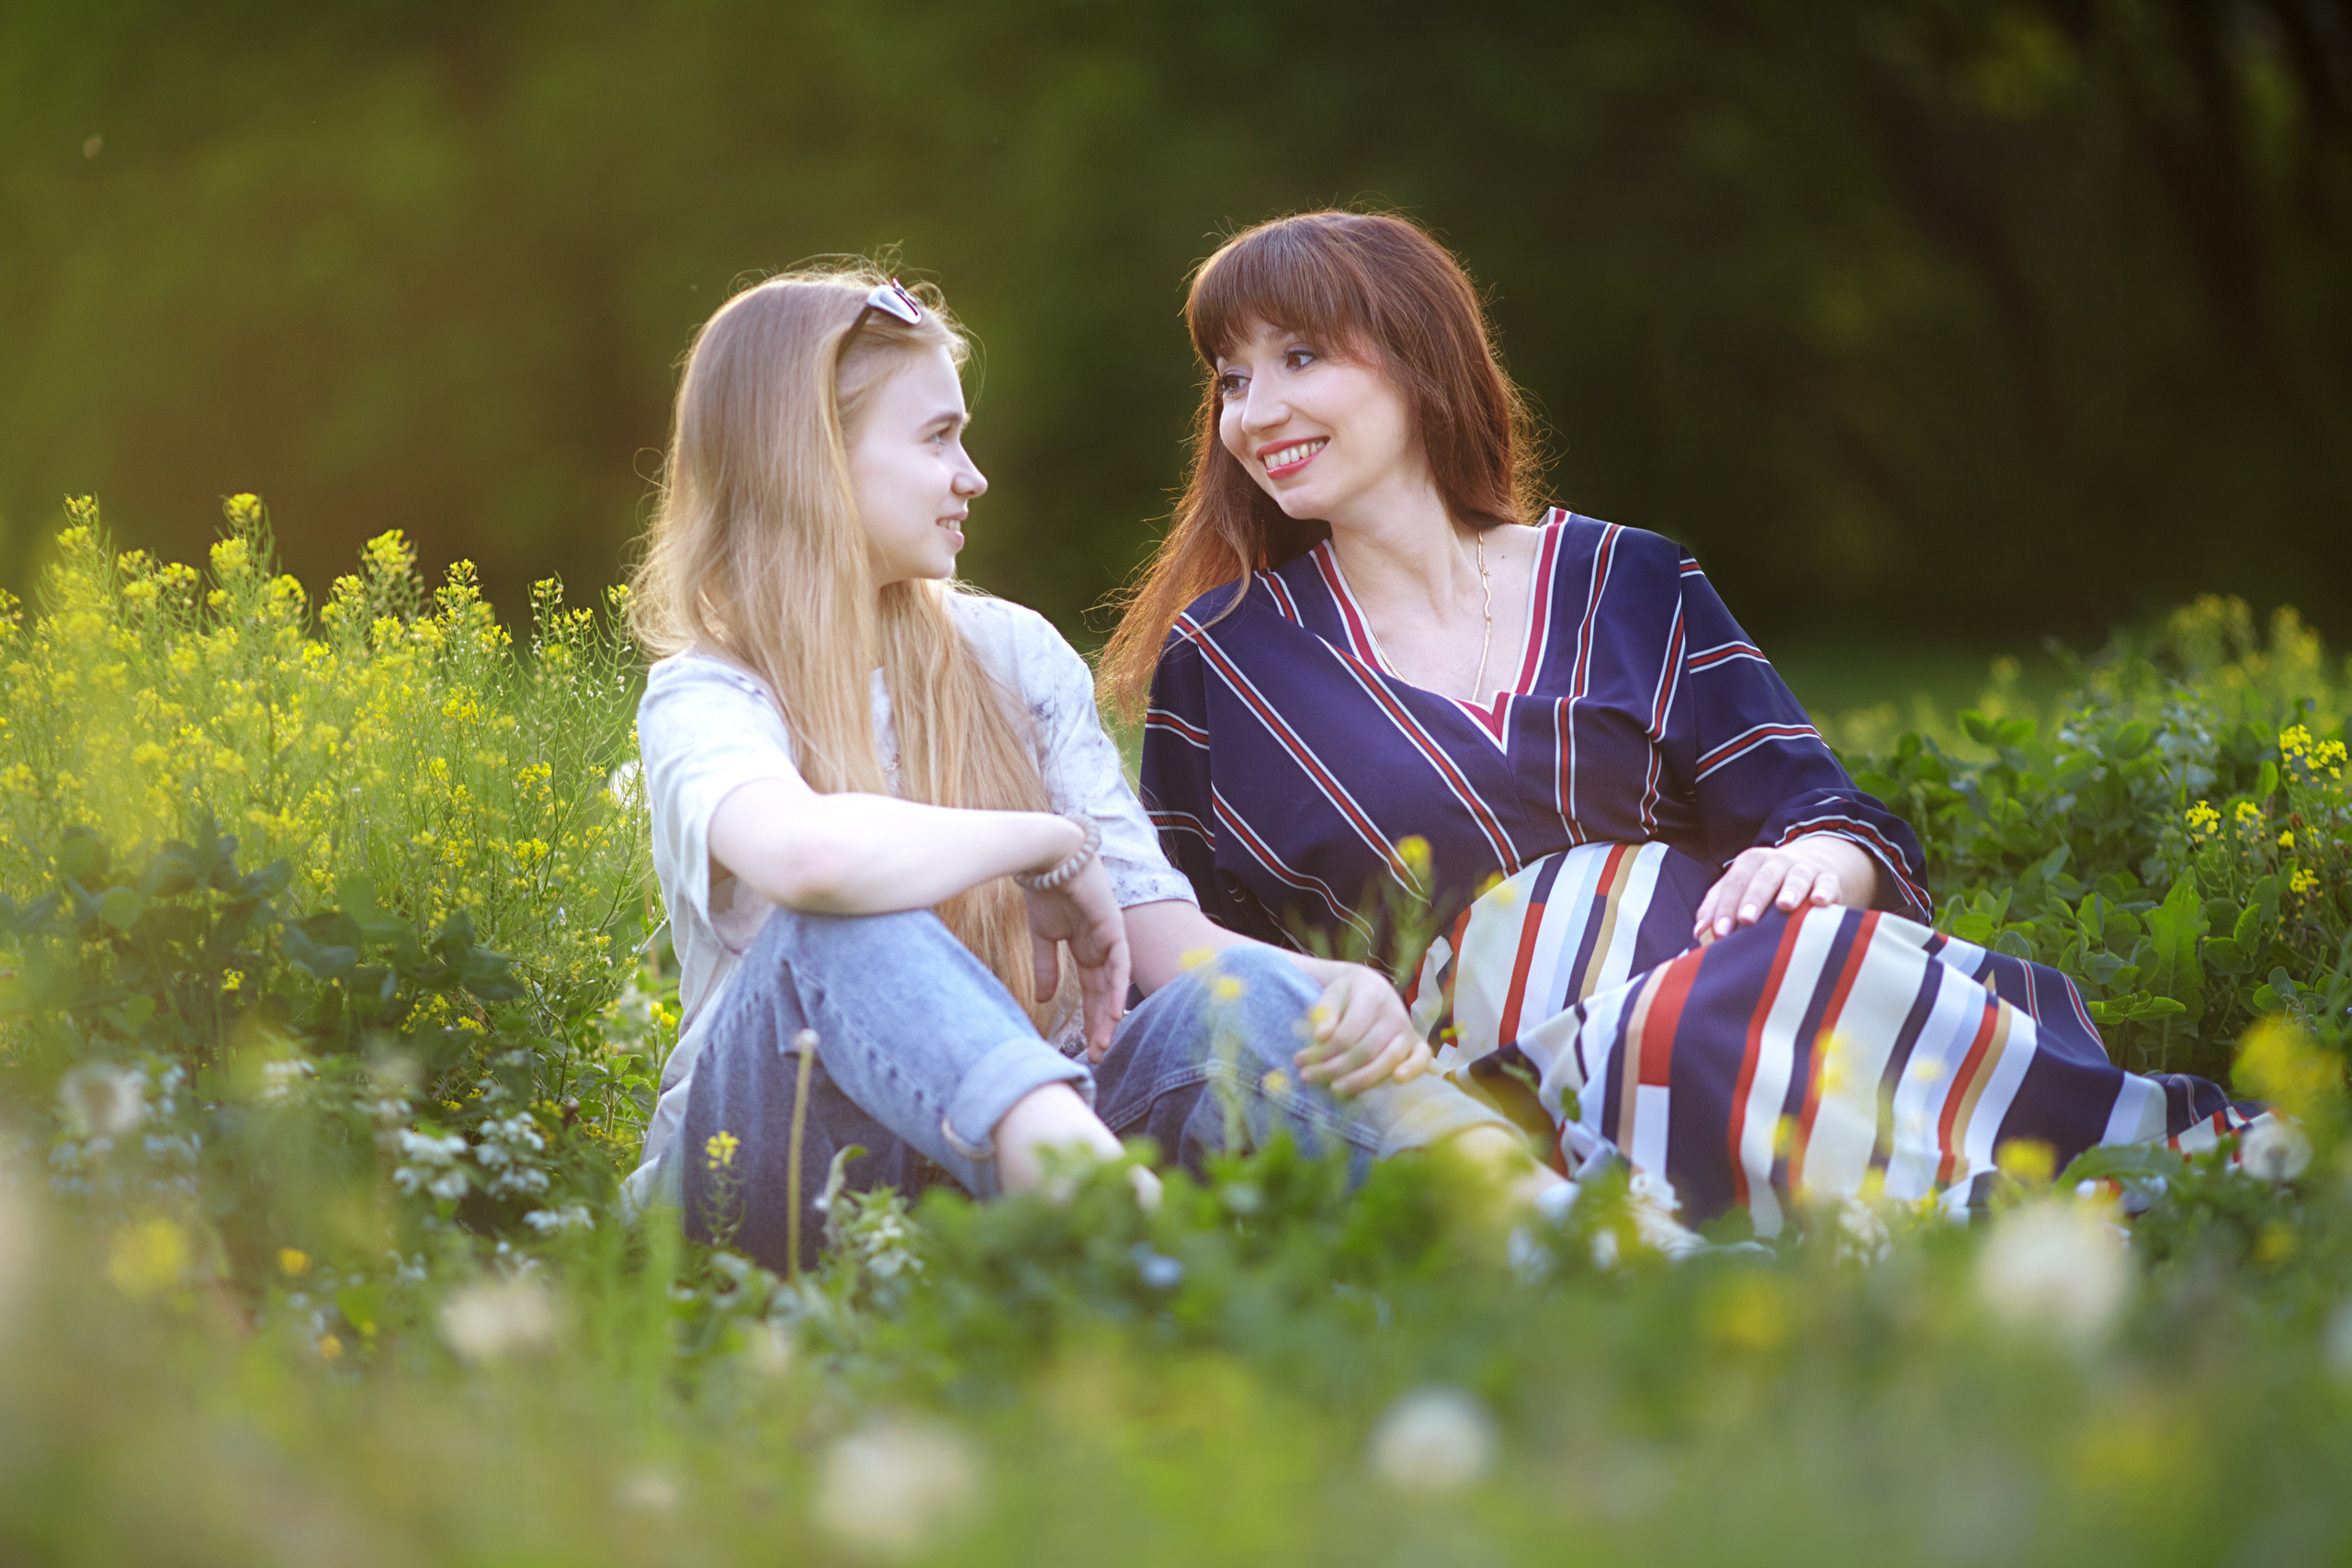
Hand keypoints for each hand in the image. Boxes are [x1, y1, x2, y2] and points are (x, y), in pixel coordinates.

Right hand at [1022, 855, 1130, 1061]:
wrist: (1048, 857)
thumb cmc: (1045, 890)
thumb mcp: (1043, 937)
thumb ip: (1046, 967)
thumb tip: (1043, 1000)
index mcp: (1086, 948)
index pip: (1092, 991)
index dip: (1089, 1018)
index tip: (1085, 1046)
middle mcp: (1101, 946)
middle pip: (1106, 993)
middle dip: (1101, 1025)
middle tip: (1097, 1055)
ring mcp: (1110, 937)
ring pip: (1115, 984)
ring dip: (1110, 1015)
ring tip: (1104, 1042)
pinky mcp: (1113, 927)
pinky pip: (1120, 964)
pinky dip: (1118, 989)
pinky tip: (1115, 1013)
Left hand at [1291, 958, 1431, 1096]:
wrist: (1370, 986)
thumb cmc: (1346, 995)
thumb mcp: (1331, 995)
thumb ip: (1325, 1013)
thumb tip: (1321, 1036)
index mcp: (1371, 996)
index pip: (1346, 1034)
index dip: (1322, 1052)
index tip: (1299, 1060)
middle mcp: (1393, 1012)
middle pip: (1364, 1051)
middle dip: (1333, 1068)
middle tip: (1307, 1077)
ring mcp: (1407, 1028)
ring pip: (1387, 1060)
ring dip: (1360, 1079)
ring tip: (1335, 1089)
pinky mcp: (1417, 1042)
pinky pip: (1423, 1057)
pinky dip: (1413, 1069)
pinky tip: (1397, 1080)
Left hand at [1693, 835, 1876, 943]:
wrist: (1809, 865)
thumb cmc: (1763, 886)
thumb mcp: (1739, 888)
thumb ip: (1716, 907)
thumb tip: (1700, 933)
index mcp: (1749, 863)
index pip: (1734, 884)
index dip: (1725, 907)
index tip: (1718, 932)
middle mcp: (1775, 862)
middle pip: (1762, 878)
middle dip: (1753, 899)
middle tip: (1746, 919)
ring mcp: (1803, 869)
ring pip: (1796, 877)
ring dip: (1790, 891)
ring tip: (1784, 906)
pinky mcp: (1827, 879)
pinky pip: (1827, 883)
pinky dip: (1824, 891)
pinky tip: (1819, 902)